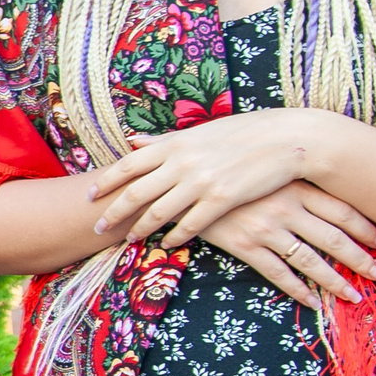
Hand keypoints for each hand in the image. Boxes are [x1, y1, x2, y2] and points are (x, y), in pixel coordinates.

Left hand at [89, 108, 360, 247]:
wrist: (287, 139)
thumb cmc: (242, 134)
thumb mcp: (198, 131)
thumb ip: (163, 140)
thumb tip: (132, 140)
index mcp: (174, 144)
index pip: (128, 164)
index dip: (105, 182)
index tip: (88, 195)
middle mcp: (181, 162)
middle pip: (135, 192)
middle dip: (113, 212)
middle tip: (97, 227)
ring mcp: (200, 181)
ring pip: (158, 211)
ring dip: (140, 228)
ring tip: (128, 238)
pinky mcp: (222, 199)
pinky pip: (190, 224)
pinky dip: (174, 236)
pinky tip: (165, 244)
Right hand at [194, 180, 375, 308]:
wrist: (180, 182)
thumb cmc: (223, 171)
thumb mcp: (263, 169)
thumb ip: (289, 178)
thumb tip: (316, 187)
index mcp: (294, 187)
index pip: (342, 210)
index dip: (365, 228)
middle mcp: (285, 208)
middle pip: (334, 239)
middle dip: (361, 260)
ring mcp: (265, 229)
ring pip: (310, 260)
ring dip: (335, 281)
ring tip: (352, 295)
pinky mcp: (244, 246)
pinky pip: (277, 273)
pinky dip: (298, 290)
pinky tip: (312, 302)